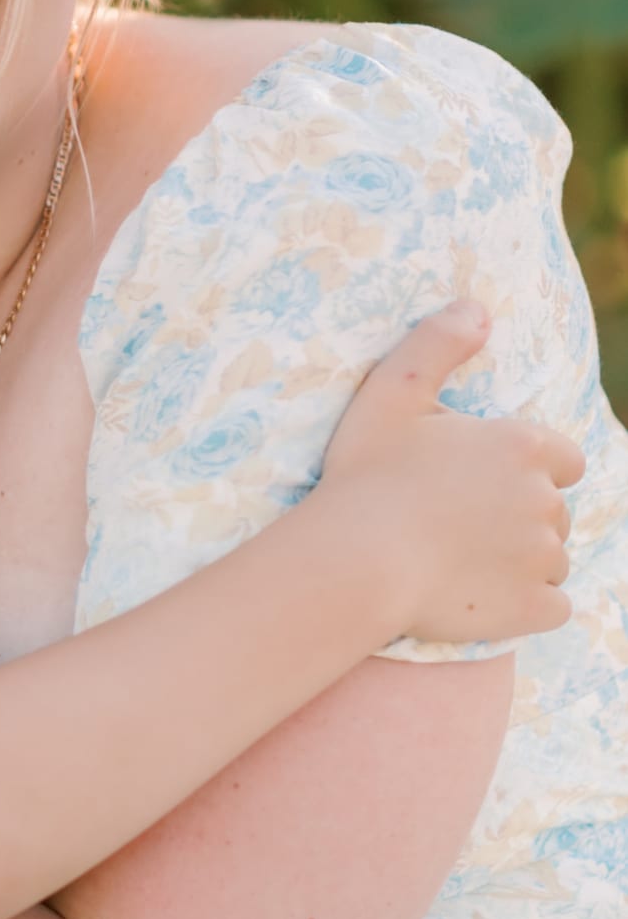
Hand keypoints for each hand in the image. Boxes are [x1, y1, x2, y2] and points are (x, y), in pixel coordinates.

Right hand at [318, 301, 581, 645]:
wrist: (355, 560)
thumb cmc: (366, 473)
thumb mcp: (391, 392)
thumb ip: (437, 343)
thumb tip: (476, 309)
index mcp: (522, 446)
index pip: (562, 458)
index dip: (529, 468)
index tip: (483, 480)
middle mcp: (545, 499)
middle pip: (553, 510)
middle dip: (520, 515)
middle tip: (459, 521)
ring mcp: (543, 558)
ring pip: (551, 559)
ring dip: (521, 561)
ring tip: (463, 561)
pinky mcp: (535, 609)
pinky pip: (552, 607)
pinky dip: (526, 605)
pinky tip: (480, 595)